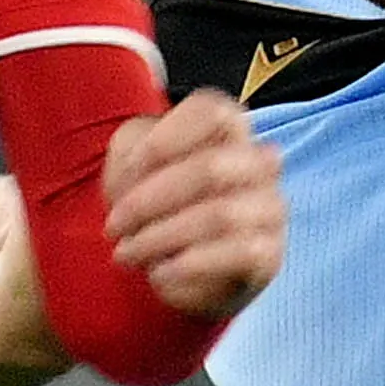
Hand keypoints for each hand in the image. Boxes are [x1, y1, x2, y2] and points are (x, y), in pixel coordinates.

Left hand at [101, 91, 283, 324]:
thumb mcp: (130, 161)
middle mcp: (260, 161)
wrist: (175, 258)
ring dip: (161, 238)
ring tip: (126, 254)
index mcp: (230, 125)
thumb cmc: (154, 197)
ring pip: (220, 216)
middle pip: (210, 168)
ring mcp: (270, 207)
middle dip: (149, 201)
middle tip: (114, 225)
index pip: (209, 112)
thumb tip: (140, 182)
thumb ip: (132, 154)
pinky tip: (159, 273)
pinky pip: (238, 254)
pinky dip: (189, 265)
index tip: (126, 173)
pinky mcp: (269, 252)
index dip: (161, 142)